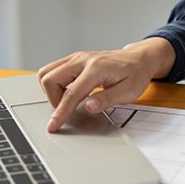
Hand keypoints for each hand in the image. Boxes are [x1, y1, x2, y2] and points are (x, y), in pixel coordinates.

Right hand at [38, 37, 175, 131]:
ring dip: (51, 90)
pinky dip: (54, 83)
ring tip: (67, 99)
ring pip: (46, 72)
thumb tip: (89, 107)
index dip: (61, 112)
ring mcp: (76, 57)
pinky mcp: (73, 59)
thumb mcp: (128, 91)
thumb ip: (107, 99)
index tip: (53, 125)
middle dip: (53, 99)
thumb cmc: (135, 74)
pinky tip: (68, 91)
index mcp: (96, 68)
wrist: (138, 58)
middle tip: (68, 109)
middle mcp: (82, 60)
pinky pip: (52, 70)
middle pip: (50, 79)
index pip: (71, 93)